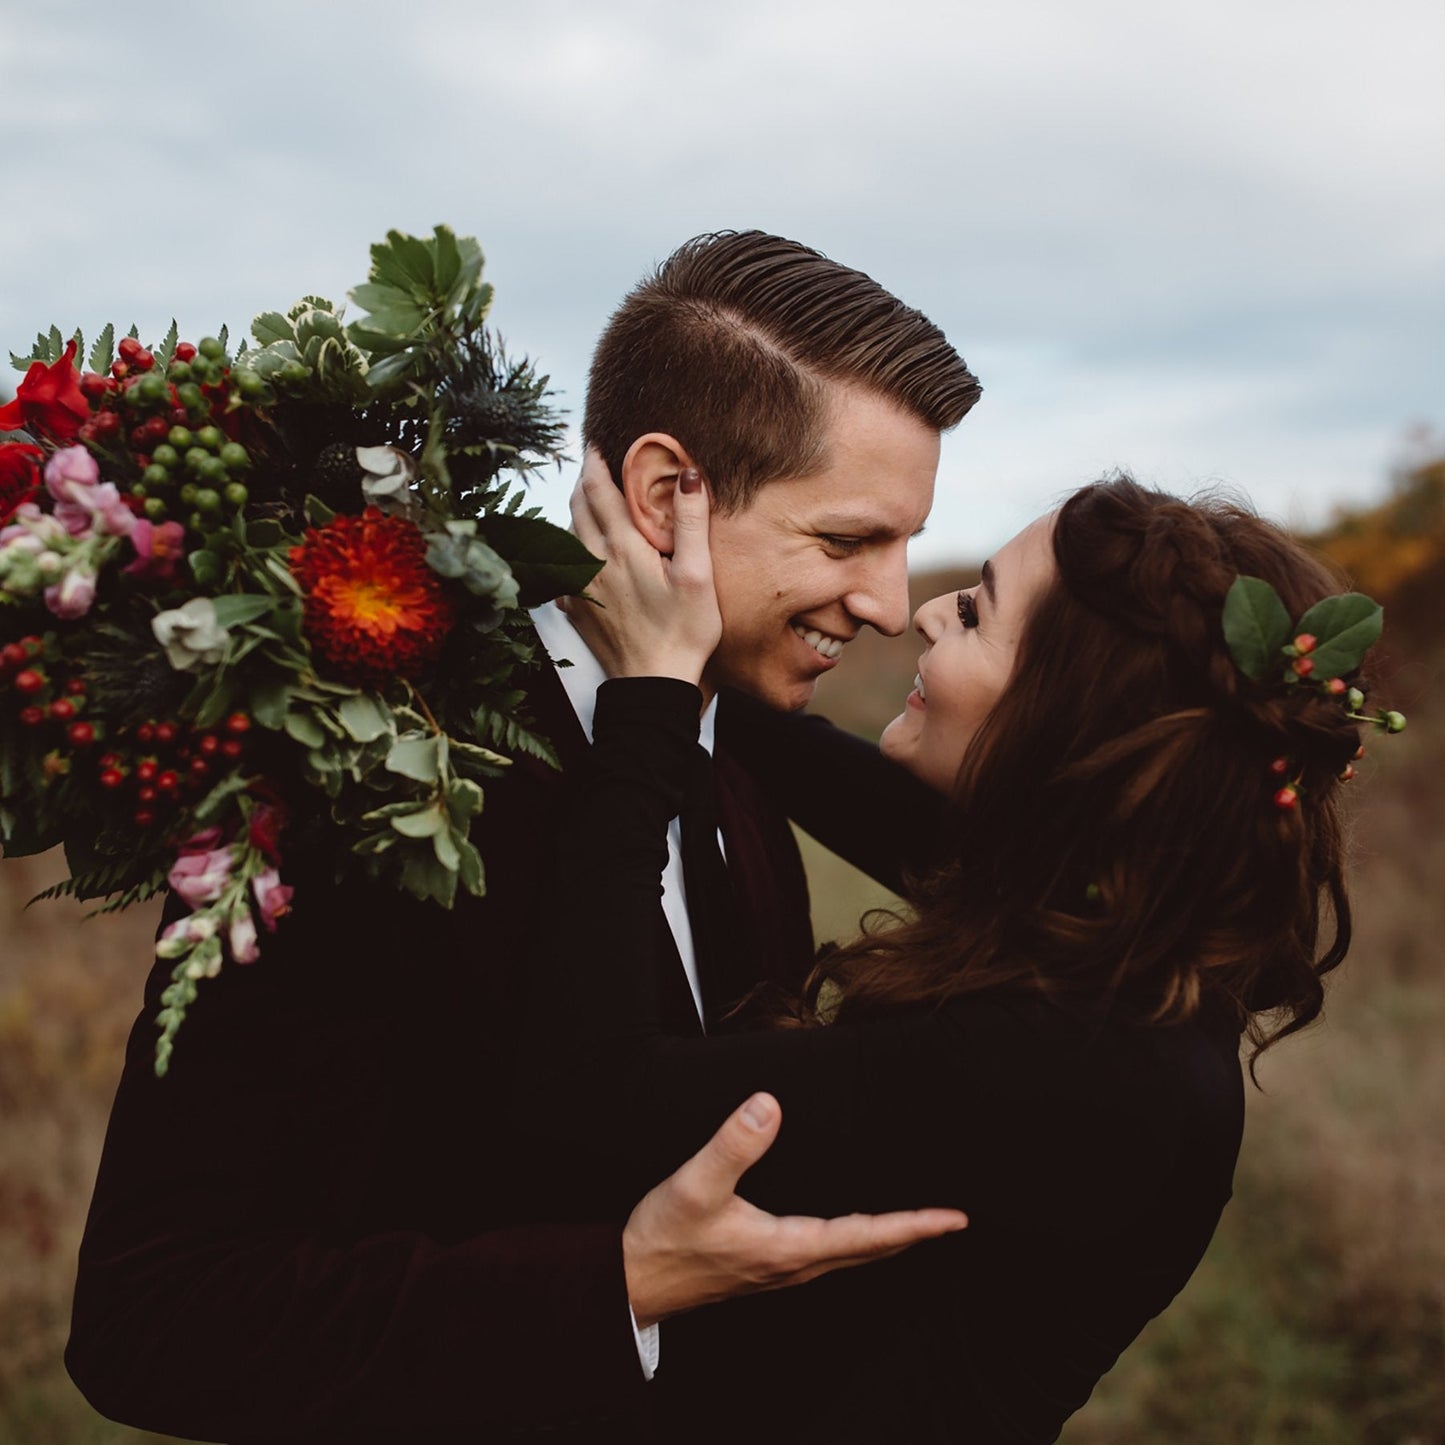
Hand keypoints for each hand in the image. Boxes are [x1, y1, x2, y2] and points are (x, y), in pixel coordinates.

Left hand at [565, 448, 721, 685]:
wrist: (652, 686)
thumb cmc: (683, 633)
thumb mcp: (697, 575)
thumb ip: (690, 520)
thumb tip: (687, 472)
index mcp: (622, 546)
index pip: (599, 488)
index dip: (596, 461)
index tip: (597, 443)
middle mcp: (592, 560)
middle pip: (578, 506)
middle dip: (585, 481)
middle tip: (595, 464)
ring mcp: (579, 586)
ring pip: (568, 534)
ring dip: (578, 513)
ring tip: (593, 502)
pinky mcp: (575, 608)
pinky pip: (565, 568)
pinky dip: (573, 550)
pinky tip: (586, 553)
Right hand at [622, 1092, 966, 1326]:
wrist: (630, 1283)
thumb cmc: (662, 1240)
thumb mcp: (694, 1185)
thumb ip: (732, 1145)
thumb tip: (769, 1106)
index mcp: (788, 1247)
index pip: (867, 1236)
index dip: (913, 1226)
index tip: (953, 1218)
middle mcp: (793, 1264)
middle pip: (868, 1250)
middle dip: (911, 1234)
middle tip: (949, 1221)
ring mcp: (780, 1268)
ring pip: (850, 1255)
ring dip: (885, 1239)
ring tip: (913, 1222)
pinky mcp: (765, 1264)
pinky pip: (827, 1253)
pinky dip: (855, 1240)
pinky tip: (849, 1228)